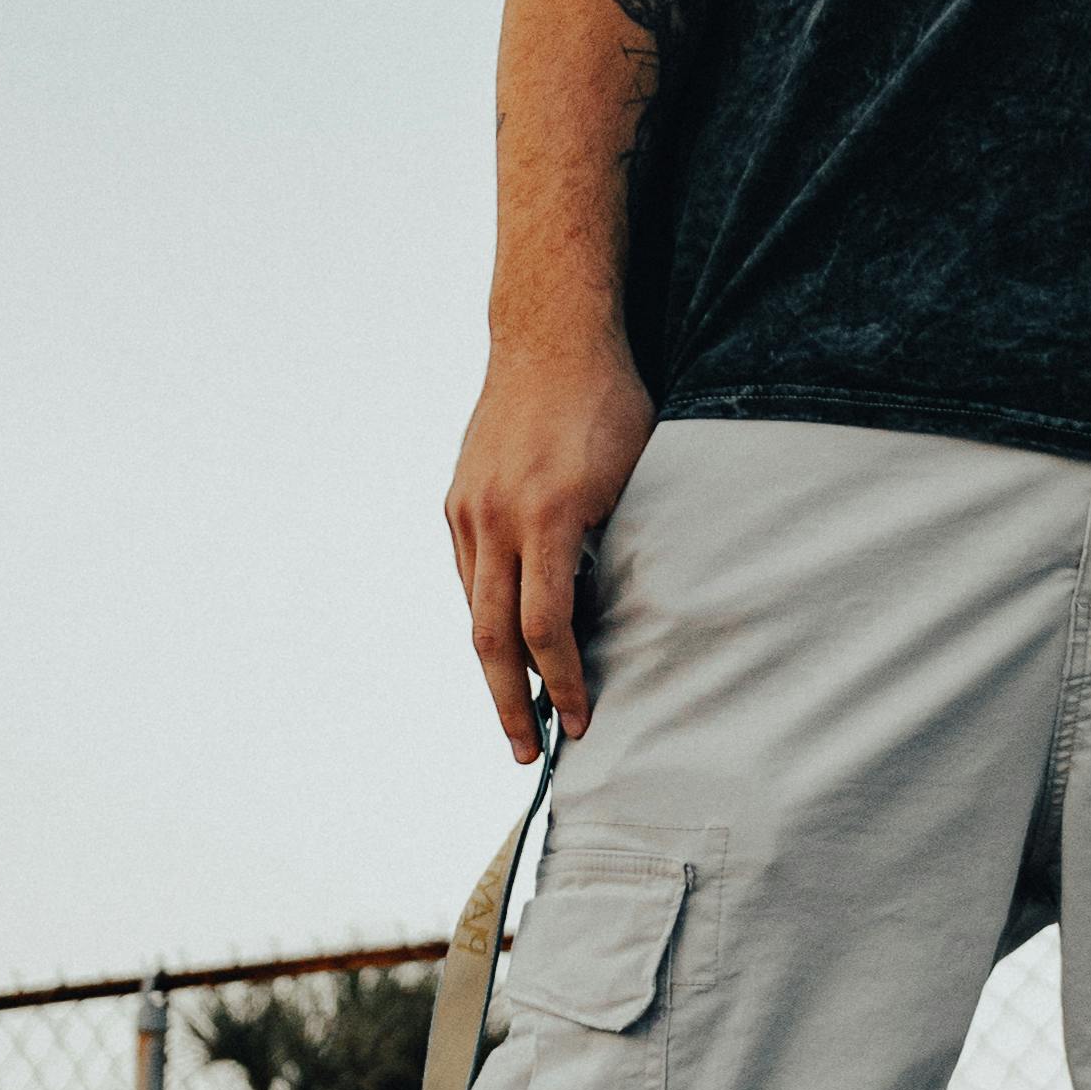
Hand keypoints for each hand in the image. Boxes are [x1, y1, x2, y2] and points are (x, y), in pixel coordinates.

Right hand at [445, 329, 658, 762]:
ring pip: (475, 609)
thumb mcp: (633, 476)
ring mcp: (468, 508)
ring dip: (496, 665)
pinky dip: (488, 614)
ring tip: (520, 708)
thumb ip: (613, 544)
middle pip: (493, 638)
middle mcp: (497, 517)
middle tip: (531, 752)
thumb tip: (609, 614)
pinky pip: (469, 575)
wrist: (549, 337)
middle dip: (511, 705)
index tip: (583, 721)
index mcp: (550, 515)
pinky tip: (508, 641)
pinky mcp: (456, 499)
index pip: (548, 627)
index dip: (564, 683)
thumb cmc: (609, 403)